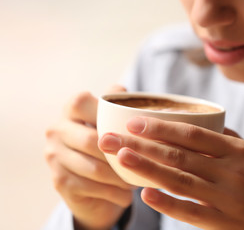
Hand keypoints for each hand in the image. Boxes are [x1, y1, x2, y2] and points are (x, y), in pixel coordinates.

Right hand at [44, 86, 133, 229]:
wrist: (91, 184)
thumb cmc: (108, 145)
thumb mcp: (113, 122)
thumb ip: (118, 106)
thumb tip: (129, 93)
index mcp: (71, 109)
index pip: (83, 103)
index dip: (108, 116)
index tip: (134, 130)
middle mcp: (57, 130)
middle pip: (92, 140)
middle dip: (121, 154)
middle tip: (144, 162)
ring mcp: (54, 156)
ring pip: (95, 168)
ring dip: (121, 177)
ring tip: (139, 179)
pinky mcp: (59, 181)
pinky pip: (93, 187)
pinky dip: (115, 192)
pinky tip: (126, 194)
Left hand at [99, 117, 243, 229]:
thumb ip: (228, 142)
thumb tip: (202, 127)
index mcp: (237, 151)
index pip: (191, 134)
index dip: (160, 126)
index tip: (133, 120)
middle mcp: (229, 172)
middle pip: (177, 155)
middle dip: (141, 144)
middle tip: (112, 137)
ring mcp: (226, 198)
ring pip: (179, 180)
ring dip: (147, 168)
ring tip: (121, 157)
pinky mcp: (224, 224)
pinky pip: (191, 212)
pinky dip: (168, 203)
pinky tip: (147, 195)